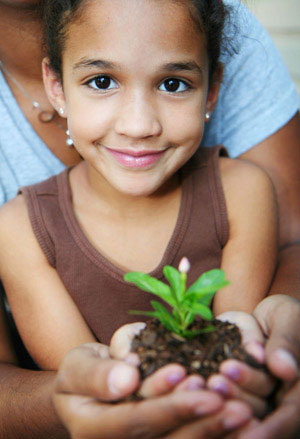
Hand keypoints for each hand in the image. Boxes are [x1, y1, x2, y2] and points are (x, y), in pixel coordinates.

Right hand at [53, 324, 252, 438]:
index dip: (166, 404)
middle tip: (236, 406)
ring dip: (214, 434)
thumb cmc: (83, 373)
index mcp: (92, 431)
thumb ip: (95, 373)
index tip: (194, 378)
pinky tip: (244, 427)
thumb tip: (126, 379)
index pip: (134, 421)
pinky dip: (215, 436)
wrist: (89, 391)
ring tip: (244, 414)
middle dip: (201, 424)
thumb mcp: (77, 365)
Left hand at [209, 296, 299, 437]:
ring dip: (227, 395)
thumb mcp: (290, 319)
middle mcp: (281, 397)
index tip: (247, 435)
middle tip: (217, 381)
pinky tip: (198, 383)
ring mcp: (259, 395)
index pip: (291, 415)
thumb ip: (287, 343)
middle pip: (263, 411)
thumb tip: (286, 370)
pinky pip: (226, 396)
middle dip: (239, 397)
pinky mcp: (239, 388)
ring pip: (244, 406)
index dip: (269, 430)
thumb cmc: (285, 314)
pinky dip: (212, 391)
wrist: (267, 314)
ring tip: (211, 379)